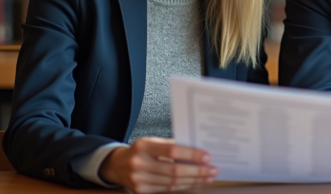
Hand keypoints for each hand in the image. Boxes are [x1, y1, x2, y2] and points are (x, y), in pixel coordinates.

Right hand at [98, 137, 216, 192]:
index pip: (172, 151)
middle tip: (213, 170)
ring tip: (208, 177)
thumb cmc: (141, 150)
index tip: (207, 157)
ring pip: (172, 183)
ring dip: (193, 181)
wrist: (117, 165)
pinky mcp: (141, 191)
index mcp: (144, 146)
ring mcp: (139, 180)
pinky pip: (167, 189)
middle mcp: (139, 163)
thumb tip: (197, 151)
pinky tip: (194, 182)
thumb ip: (171, 145)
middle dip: (197, 171)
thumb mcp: (152, 141)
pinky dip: (183, 186)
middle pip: (174, 170)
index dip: (191, 155)